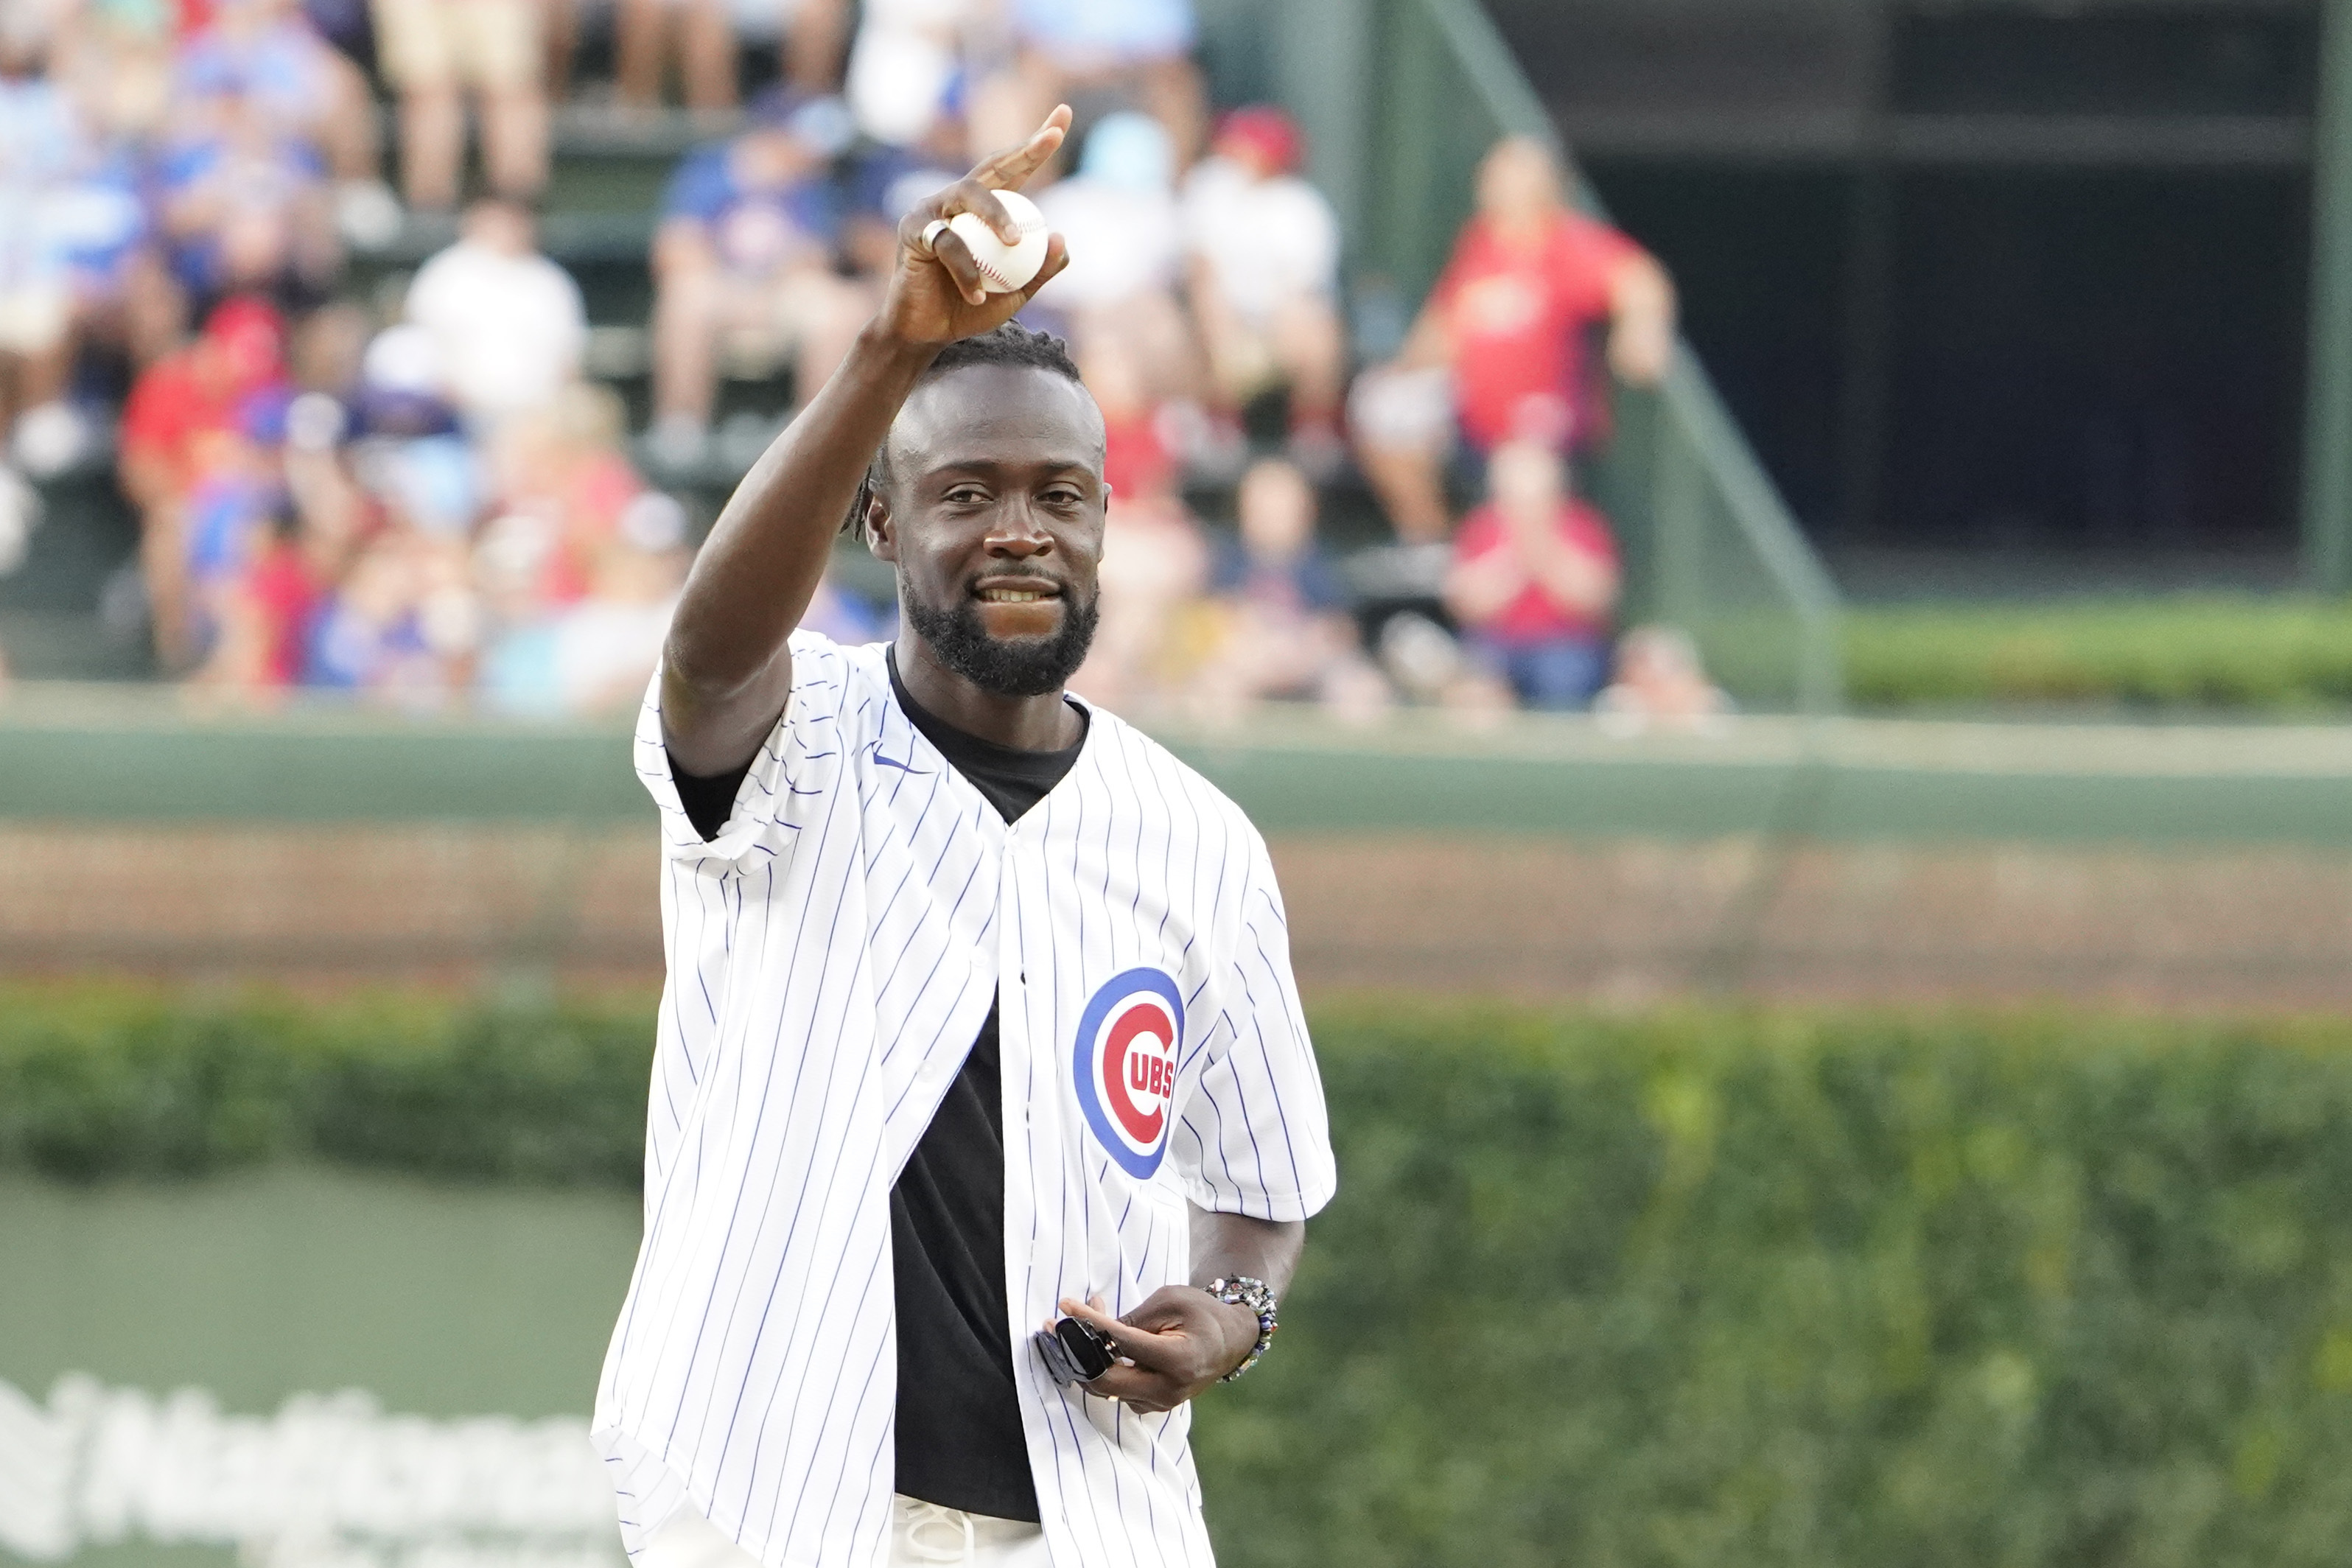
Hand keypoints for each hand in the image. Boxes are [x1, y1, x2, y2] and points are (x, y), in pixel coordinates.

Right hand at [881, 106, 1073, 346]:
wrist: (926, 334)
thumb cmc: (969, 309)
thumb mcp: (1016, 293)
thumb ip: (1039, 269)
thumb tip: (1061, 237)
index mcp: (984, 210)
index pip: (1014, 171)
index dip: (1036, 143)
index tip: (1064, 115)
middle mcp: (958, 202)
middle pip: (993, 167)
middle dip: (1023, 149)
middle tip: (1051, 139)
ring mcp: (933, 211)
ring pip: (970, 197)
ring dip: (996, 216)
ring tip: (1014, 243)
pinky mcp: (912, 231)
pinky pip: (948, 243)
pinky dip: (967, 271)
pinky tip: (978, 295)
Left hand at [1053, 1289, 1260, 1413]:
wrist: (1231, 1339)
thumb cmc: (1202, 1313)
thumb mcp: (1169, 1302)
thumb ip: (1133, 1319)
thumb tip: (1094, 1330)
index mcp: (1176, 1361)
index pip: (1121, 1343)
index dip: (1090, 1323)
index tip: (1066, 1306)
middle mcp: (1168, 1389)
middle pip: (1106, 1380)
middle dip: (1078, 1353)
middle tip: (1059, 1327)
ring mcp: (1161, 1402)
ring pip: (1108, 1389)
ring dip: (1090, 1359)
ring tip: (1087, 1326)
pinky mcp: (1155, 1405)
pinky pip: (1119, 1392)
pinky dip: (1106, 1370)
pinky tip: (1103, 1346)